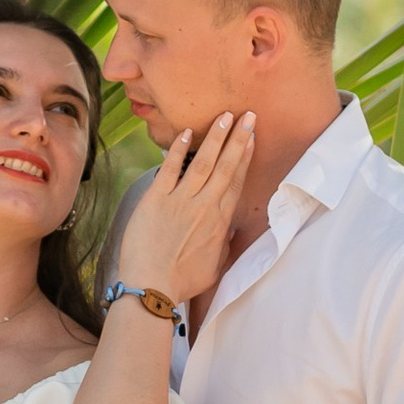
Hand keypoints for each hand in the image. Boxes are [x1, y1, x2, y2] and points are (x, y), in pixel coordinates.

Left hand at [115, 108, 255, 304]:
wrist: (151, 287)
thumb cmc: (181, 282)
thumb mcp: (213, 267)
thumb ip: (222, 246)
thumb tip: (228, 233)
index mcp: (219, 222)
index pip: (236, 182)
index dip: (245, 158)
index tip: (251, 139)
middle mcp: (205, 207)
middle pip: (226, 167)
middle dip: (238, 139)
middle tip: (248, 116)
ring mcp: (180, 201)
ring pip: (204, 163)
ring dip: (216, 137)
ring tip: (225, 116)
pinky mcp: (156, 200)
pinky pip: (170, 169)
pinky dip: (178, 150)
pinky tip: (185, 132)